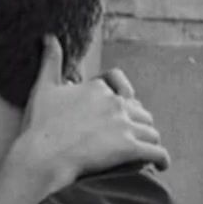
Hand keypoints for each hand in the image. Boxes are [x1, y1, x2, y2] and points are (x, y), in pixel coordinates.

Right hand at [0, 35, 169, 203]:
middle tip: (131, 136)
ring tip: (145, 151)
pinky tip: (160, 167)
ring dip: (149, 141)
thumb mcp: (43, 87)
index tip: (120, 110)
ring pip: (151, 131)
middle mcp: (115, 103)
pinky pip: (158, 153)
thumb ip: (51, 60)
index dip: (123, 99)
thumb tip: (48, 36)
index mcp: (97, 88)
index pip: (121, 89)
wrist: (42, 156)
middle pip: (139, 111)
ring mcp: (124, 126)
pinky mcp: (130, 149)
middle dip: (137, 122)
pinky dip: (162, 160)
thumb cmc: (40, 124)